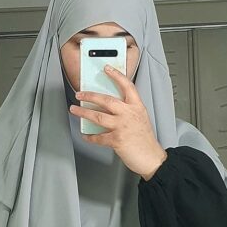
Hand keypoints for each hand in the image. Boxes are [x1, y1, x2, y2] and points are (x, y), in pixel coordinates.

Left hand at [69, 64, 167, 178]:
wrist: (151, 157)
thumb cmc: (145, 139)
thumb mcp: (140, 118)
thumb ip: (127, 110)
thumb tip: (107, 106)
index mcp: (137, 107)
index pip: (127, 86)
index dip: (116, 75)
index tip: (107, 68)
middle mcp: (129, 114)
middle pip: (106, 100)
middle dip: (90, 95)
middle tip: (80, 94)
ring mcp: (122, 127)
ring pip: (98, 116)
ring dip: (83, 112)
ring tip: (74, 110)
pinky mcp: (116, 140)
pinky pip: (98, 137)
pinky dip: (90, 137)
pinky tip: (86, 135)